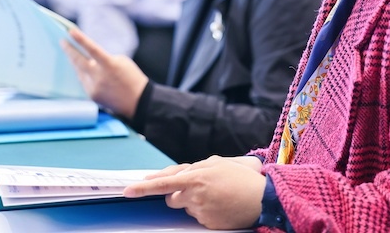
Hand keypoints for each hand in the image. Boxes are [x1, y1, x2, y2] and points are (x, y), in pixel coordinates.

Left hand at [61, 28, 148, 116]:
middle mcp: (99, 77)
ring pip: (79, 72)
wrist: (139, 101)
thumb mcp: (121, 62)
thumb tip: (89, 59)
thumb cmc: (132, 78)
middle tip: (62, 42)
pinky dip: (83, 74)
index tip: (70, 30)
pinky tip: (82, 69)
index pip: (92, 49)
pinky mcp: (92, 95)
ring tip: (71, 53)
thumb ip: (104, 59)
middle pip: (78, 61)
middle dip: (69, 50)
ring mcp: (94, 87)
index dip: (80, 39)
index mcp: (109, 65)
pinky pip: (84, 81)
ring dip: (75, 62)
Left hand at [124, 155, 265, 229]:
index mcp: (196, 177)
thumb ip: (195, 167)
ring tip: (216, 195)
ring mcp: (201, 212)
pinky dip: (206, 212)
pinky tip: (221, 206)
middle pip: (171, 198)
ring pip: (186, 208)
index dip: (142, 187)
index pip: (162, 183)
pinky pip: (198, 218)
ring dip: (194, 202)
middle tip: (198, 188)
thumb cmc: (242, 177)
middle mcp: (195, 196)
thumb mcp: (218, 163)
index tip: (127, 191)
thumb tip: (177, 176)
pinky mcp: (208, 224)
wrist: (263, 198)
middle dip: (178, 194)